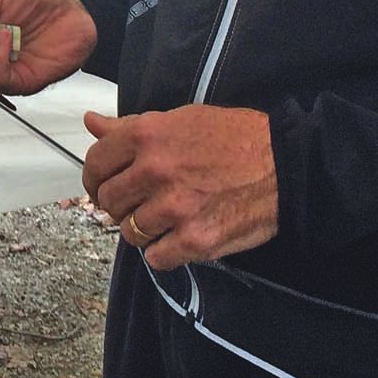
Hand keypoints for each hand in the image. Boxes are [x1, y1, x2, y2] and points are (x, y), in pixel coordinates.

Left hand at [81, 105, 277, 270]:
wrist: (285, 163)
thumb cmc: (234, 137)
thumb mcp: (179, 119)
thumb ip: (129, 127)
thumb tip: (91, 123)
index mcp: (146, 136)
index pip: (95, 164)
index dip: (95, 178)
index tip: (103, 186)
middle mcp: (155, 171)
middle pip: (108, 201)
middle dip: (119, 204)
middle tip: (138, 203)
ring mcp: (175, 208)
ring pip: (129, 232)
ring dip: (142, 230)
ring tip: (163, 219)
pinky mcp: (196, 239)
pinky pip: (156, 257)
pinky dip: (163, 252)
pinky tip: (178, 238)